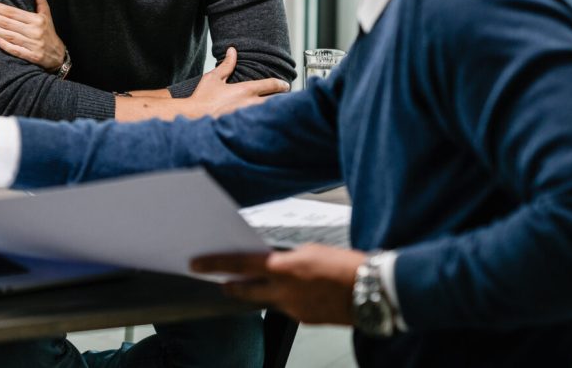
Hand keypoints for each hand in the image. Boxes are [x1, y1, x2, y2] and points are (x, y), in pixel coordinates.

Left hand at [0, 0, 67, 71]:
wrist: (57, 54)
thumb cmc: (48, 29)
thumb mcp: (46, 11)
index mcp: (37, 19)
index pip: (13, 12)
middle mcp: (35, 32)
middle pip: (9, 23)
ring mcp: (33, 45)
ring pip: (9, 36)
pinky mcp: (32, 57)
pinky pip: (15, 50)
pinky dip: (4, 45)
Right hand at [180, 48, 289, 117]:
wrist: (194, 117)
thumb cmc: (202, 98)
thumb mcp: (213, 78)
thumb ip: (226, 65)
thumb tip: (232, 50)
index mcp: (246, 90)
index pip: (272, 85)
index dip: (282, 84)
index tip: (286, 86)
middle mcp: (251, 103)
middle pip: (277, 101)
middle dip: (284, 100)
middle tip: (286, 100)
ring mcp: (249, 117)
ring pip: (271, 113)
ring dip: (276, 111)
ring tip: (280, 112)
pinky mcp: (245, 128)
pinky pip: (262, 124)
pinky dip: (267, 123)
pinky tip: (268, 125)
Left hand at [190, 244, 365, 325]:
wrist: (374, 290)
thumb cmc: (346, 265)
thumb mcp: (311, 251)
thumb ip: (288, 258)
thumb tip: (276, 263)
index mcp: (284, 268)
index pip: (240, 264)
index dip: (215, 264)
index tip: (197, 265)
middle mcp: (284, 291)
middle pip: (246, 289)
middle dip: (232, 286)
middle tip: (221, 282)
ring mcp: (294, 309)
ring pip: (268, 300)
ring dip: (263, 292)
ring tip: (269, 282)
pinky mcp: (305, 320)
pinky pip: (287, 308)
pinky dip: (286, 299)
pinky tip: (299, 292)